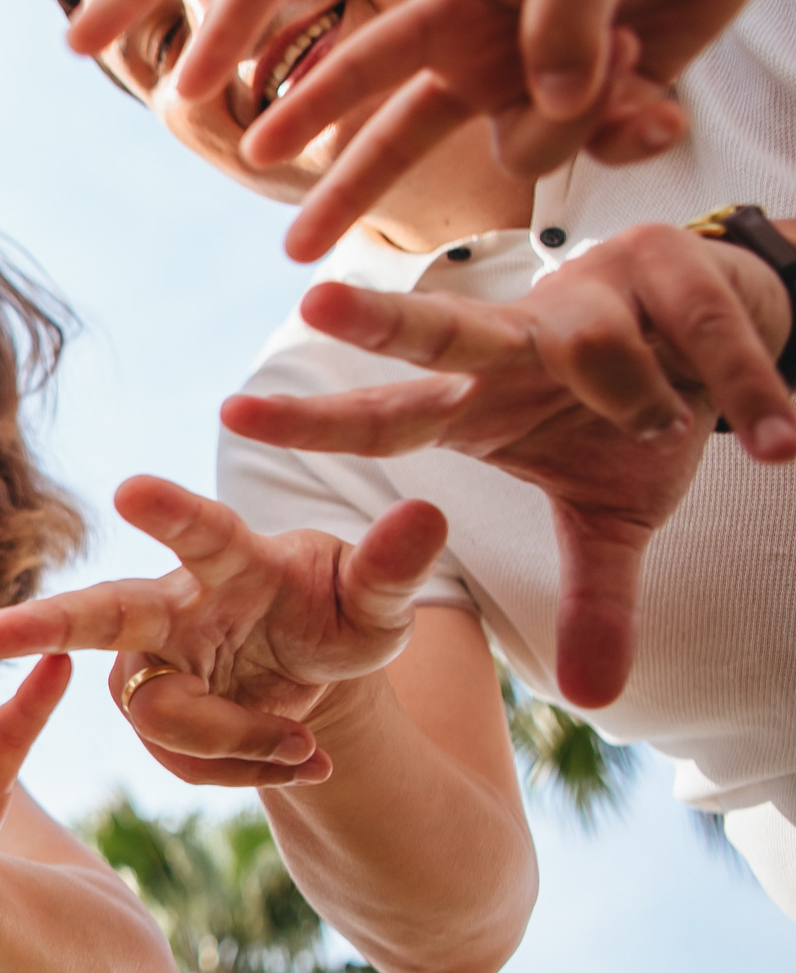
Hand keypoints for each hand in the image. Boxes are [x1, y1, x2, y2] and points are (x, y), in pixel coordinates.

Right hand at [0, 477, 447, 786]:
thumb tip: (433, 514)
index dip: (167, 512)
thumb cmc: (341, 613)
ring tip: (308, 745)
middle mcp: (171, 604)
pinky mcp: (151, 716)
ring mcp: (151, 663)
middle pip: (102, 613)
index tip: (129, 487)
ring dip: (242, 743)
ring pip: (163, 719)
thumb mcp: (380, 602)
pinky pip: (183, 763)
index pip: (199, 533)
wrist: (317, 670)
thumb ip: (395, 565)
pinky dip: (246, 771)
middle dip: (44, 623)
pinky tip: (296, 757)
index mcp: (230, 561)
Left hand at [219, 228, 787, 702]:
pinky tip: (782, 437)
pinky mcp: (672, 270)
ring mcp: (591, 299)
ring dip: (632, 386)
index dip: (317, 420)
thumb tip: (594, 702)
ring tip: (661, 407)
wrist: (728, 319)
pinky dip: (745, 387)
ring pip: (589, 339)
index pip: (386, 413)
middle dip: (382, 318)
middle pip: (438, 330)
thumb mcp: (614, 515)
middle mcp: (516, 340)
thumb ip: (594, 597)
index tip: (232, 416)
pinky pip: (707, 340)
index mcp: (482, 399)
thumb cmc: (639, 413)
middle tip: (313, 302)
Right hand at [252, 0, 788, 255]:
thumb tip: (555, 101)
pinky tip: (663, 99)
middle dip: (345, 191)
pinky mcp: (608, 105)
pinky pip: (604, 154)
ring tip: (631, 38)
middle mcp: (486, 58)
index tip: (257, 147)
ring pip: (531, 152)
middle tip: (292, 252)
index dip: (312, 104)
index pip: (372, 60)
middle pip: (399, 139)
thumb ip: (565, 20)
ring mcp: (543, 87)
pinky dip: (638, 135)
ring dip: (583, 117)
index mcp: (459, 5)